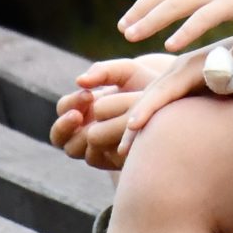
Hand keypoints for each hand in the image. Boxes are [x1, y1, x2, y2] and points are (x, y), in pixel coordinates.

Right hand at [51, 54, 179, 167]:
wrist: (174, 107)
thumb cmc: (147, 85)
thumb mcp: (128, 73)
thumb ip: (104, 71)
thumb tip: (79, 80)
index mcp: (85, 107)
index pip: (64, 108)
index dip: (71, 103)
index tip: (88, 95)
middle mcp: (85, 128)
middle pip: (58, 135)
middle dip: (64, 125)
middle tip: (78, 116)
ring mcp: (95, 146)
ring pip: (73, 149)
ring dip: (78, 139)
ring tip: (91, 129)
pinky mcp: (109, 160)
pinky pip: (94, 158)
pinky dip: (98, 150)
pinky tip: (112, 142)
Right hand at [114, 31, 232, 161]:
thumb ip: (229, 75)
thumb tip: (213, 79)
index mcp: (193, 65)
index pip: (166, 89)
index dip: (149, 107)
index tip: (133, 126)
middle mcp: (180, 69)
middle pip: (152, 97)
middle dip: (135, 122)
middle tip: (121, 149)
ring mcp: (179, 77)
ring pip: (152, 102)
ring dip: (137, 124)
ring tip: (123, 151)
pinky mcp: (182, 86)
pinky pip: (160, 104)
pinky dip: (147, 120)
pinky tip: (140, 141)